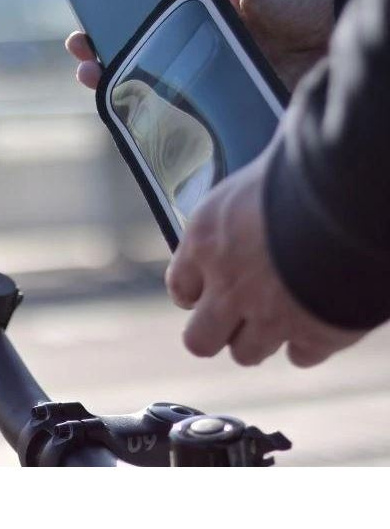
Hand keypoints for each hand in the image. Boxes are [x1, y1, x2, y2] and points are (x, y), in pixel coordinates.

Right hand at [64, 0, 334, 91]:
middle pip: (134, 36)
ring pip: (142, 73)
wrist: (343, 49)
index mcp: (201, 2)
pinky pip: (166, 106)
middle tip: (78, 36)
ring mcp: (200, 71)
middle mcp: (194, 36)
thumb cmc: (306, 0)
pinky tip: (118, 103)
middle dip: (97, 35)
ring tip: (89, 68)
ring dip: (108, 71)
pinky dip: (137, 106)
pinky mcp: (210, 104)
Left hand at [165, 152, 365, 366]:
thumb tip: (247, 194)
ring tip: (279, 316)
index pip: (180, 287)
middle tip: (235, 318)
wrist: (349, 196)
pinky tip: (314, 324)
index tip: (205, 291)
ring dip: (260, 338)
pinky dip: (307, 343)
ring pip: (247, 353)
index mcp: (205, 242)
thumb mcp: (250, 181)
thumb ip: (237, 210)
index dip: (194, 292)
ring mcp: (269, 316)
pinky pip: (301, 356)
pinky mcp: (314, 335)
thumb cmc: (300, 172)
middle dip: (215, 331)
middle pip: (199, 340)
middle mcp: (228, 286)